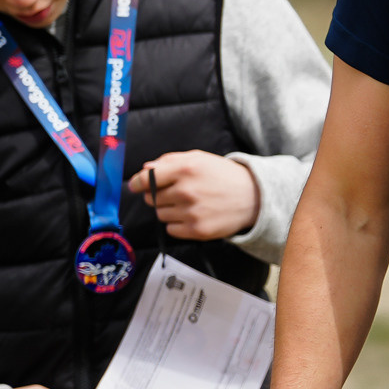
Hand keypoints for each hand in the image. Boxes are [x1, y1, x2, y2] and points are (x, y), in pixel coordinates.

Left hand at [127, 150, 258, 239]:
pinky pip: (171, 229)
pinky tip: (193, 215)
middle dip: (158, 195)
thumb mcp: (199, 158)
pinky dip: (177, 224)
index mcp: (185, 169)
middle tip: (176, 192)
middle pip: (151, 198)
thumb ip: (170, 161)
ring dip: (168, 210)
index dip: (137, 183)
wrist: (253, 197)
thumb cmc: (223, 175)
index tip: (136, 185)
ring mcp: (191, 212)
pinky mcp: (197, 230)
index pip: (146, 178)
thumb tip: (145, 169)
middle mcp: (186, 191)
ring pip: (160, 214)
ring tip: (188, 204)